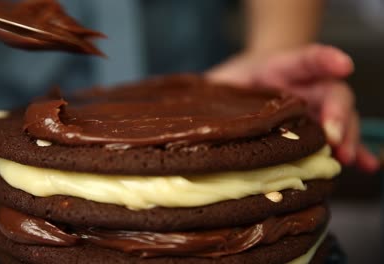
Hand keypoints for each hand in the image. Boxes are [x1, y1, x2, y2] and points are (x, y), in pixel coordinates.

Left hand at [206, 44, 379, 172]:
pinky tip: (363, 165)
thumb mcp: (221, 81)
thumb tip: (178, 106)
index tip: (343, 64)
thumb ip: (210, 90)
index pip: (306, 58)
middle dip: (337, 113)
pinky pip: (341, 137)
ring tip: (345, 157)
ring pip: (342, 116)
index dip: (325, 60)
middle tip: (332, 135)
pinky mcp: (320, 125)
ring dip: (347, 137)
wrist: (252, 81)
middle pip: (332, 93)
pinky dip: (355, 150)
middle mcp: (305, 86)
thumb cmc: (236, 81)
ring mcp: (316, 106)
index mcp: (280, 68)